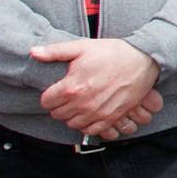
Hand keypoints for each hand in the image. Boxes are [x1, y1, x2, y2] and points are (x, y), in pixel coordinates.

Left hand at [31, 39, 162, 136]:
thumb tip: (33, 52)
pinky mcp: (111, 117)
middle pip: (58, 114)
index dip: (49, 95)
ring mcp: (98, 113)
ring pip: (72, 124)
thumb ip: (54, 51)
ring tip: (79, 104)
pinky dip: (87, 124)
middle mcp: (83, 104)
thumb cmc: (112, 52)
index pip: (46, 102)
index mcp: (71, 87)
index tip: (56, 90)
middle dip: (59, 106)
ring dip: (73, 116)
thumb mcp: (82, 47)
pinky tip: (90, 113)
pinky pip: (91, 130)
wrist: (143, 59)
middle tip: (68, 96)